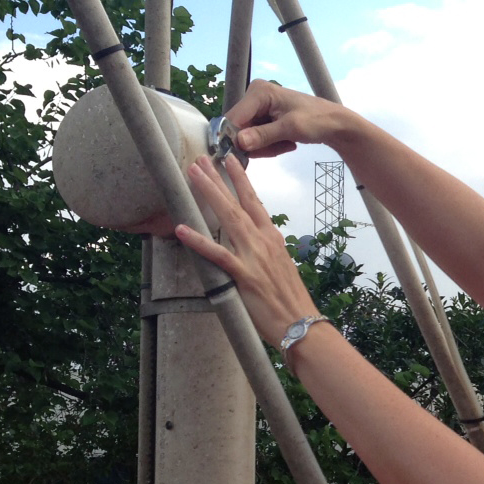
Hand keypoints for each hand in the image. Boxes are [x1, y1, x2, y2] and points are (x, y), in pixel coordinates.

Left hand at [174, 155, 319, 349]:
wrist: (302, 323)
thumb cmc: (290, 300)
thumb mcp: (280, 267)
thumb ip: (264, 252)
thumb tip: (252, 247)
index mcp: (272, 238)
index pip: (255, 202)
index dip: (241, 180)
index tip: (230, 160)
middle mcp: (263, 241)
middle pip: (237, 203)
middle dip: (218, 179)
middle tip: (201, 159)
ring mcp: (253, 256)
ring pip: (228, 218)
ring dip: (209, 194)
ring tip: (193, 175)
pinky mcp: (244, 275)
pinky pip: (217, 255)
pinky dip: (199, 241)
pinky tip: (182, 229)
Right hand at [225, 79, 360, 158]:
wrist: (335, 124)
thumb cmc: (316, 120)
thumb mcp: (290, 128)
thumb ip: (264, 135)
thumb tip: (239, 142)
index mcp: (258, 92)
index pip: (233, 118)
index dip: (233, 139)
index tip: (241, 157)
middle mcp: (254, 97)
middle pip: (239, 129)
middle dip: (257, 144)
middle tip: (280, 148)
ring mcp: (258, 108)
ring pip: (248, 137)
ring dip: (266, 147)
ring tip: (287, 143)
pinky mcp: (263, 119)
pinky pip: (257, 139)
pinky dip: (271, 146)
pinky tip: (288, 142)